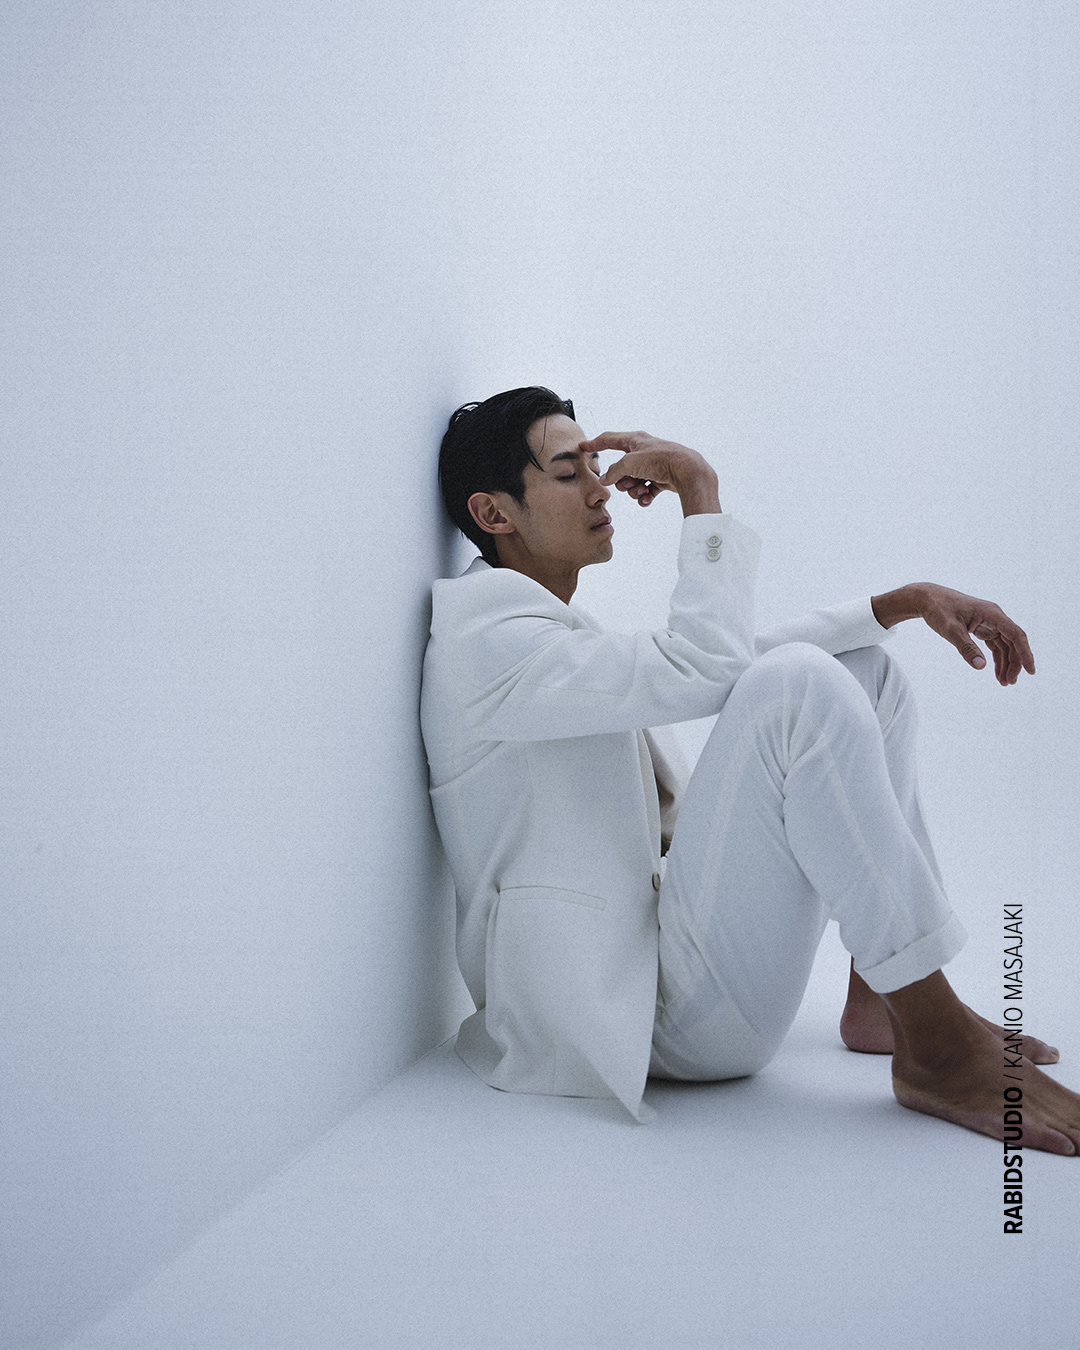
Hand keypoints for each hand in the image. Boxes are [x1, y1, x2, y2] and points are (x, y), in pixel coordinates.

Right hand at [581, 431, 720, 516]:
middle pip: (621, 469)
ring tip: (642, 490)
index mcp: (635, 441)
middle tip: (628, 483)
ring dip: (634, 490)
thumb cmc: (660, 459)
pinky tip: (648, 498)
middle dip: (622, 481)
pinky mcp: (660, 479)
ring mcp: (652, 466)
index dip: (595, 443)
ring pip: (633, 482)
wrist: (686, 470)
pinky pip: (645, 491)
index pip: (609, 439)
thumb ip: (614, 472)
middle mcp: (643, 452)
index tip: (583, 446)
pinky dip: (645, 496)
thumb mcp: (630, 463)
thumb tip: (606, 480)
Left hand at [872, 583, 1034, 685]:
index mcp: (991, 613)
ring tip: (1004, 682)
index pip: (1016, 634)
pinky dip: (996, 659)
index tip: (1030, 671)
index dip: (1025, 653)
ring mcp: (989, 622)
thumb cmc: (938, 610)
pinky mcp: (982, 627)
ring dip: (1006, 663)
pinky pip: (995, 645)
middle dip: (1014, 663)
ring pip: (1005, 645)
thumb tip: (980, 666)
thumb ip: (965, 647)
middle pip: (1013, 642)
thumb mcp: (950, 630)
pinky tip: (996, 673)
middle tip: (1009, 683)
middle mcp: (994, 617)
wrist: (927, 599)